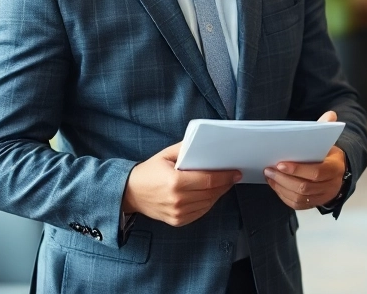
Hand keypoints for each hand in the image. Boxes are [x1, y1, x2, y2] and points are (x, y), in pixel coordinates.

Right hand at [122, 142, 240, 227]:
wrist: (130, 193)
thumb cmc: (149, 171)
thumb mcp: (165, 155)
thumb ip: (186, 148)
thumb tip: (206, 145)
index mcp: (175, 182)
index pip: (209, 180)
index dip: (225, 176)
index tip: (236, 172)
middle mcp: (177, 200)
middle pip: (211, 193)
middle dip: (225, 184)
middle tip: (234, 176)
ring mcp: (177, 213)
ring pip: (208, 204)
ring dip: (218, 194)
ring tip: (224, 184)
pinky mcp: (177, 221)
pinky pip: (200, 212)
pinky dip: (208, 203)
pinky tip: (211, 194)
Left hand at [264, 111, 346, 210]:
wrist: (338, 174)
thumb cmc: (328, 154)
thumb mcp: (329, 141)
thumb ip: (326, 128)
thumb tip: (330, 114)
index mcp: (335, 168)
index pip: (316, 172)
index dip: (298, 169)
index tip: (280, 163)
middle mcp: (331, 186)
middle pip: (304, 187)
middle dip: (284, 178)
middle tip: (269, 168)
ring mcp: (322, 197)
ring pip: (298, 197)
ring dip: (280, 186)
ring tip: (268, 174)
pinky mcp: (313, 204)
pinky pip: (296, 204)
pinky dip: (282, 194)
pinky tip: (274, 183)